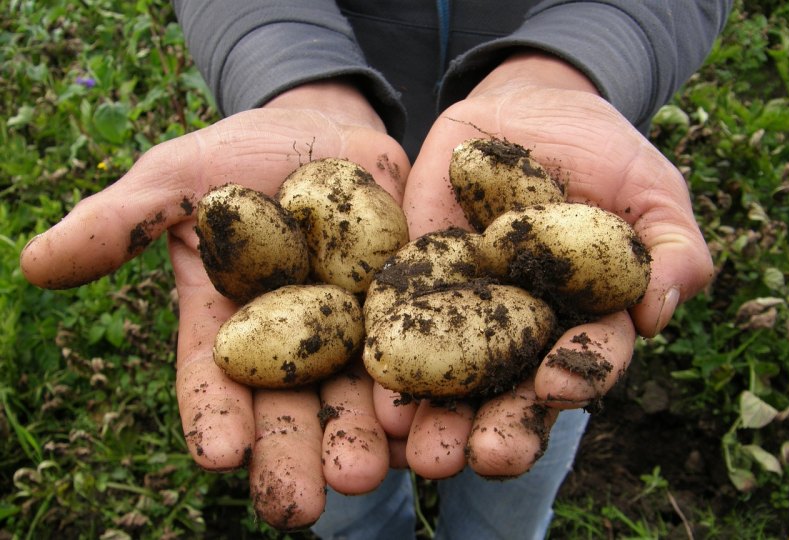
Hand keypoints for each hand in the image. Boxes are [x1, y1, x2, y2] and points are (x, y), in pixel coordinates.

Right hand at [20, 81, 409, 528]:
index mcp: (231, 325)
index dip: (214, 417)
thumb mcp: (177, 179)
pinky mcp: (408, 306)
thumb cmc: (239, 156)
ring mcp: (354, 329)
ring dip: (365, 439)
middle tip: (301, 506)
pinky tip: (427, 424)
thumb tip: (35, 263)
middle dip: (295, 455)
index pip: (215, 381)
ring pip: (359, 395)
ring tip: (370, 476)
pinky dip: (425, 388)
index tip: (218, 455)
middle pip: (291, 407)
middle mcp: (293, 343)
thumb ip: (120, 222)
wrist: (325, 132)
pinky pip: (420, 350)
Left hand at [377, 52, 713, 477]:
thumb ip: (672, 247)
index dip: (576, 375)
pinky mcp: (415, 283)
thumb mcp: (650, 189)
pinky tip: (374, 394)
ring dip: (438, 418)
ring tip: (420, 451)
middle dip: (500, 427)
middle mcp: (522, 331)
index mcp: (583, 321)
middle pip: (513, 391)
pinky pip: (398, 325)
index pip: (585, 361)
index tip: (555, 385)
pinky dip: (387, 361)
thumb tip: (660, 312)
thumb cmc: (602, 152)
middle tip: (482, 458)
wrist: (527, 109)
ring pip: (452, 378)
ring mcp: (465, 311)